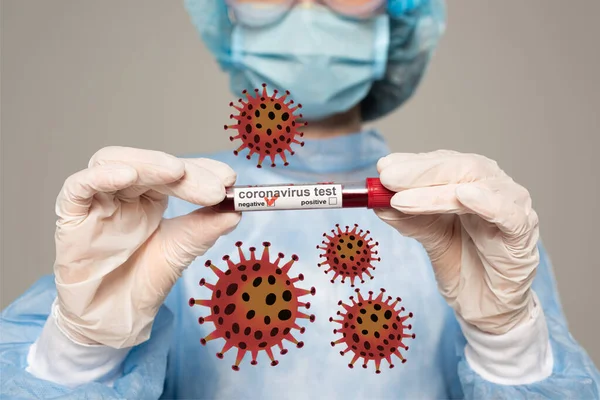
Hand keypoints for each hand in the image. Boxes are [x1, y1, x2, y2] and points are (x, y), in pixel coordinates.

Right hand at [53, 147, 240, 347]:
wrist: (111, 320)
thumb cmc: (141, 282)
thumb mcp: (180, 252)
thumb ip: (203, 230)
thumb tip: (236, 210)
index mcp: (150, 197)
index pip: (175, 170)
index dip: (202, 169)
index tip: (229, 179)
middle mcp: (124, 194)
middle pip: (150, 164)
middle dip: (184, 172)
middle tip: (214, 189)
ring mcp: (97, 202)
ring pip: (114, 162)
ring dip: (147, 164)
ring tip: (176, 172)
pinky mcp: (71, 218)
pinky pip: (77, 188)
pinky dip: (100, 177)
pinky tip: (127, 176)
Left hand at [374, 150, 539, 334]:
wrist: (486, 305)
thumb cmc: (463, 263)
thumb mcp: (428, 236)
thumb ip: (407, 218)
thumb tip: (375, 202)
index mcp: (471, 181)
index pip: (442, 162)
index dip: (412, 163)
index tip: (383, 167)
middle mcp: (493, 186)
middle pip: (459, 167)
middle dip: (419, 172)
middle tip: (387, 178)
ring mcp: (512, 206)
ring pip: (476, 186)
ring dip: (435, 191)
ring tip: (403, 199)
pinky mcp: (523, 233)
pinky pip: (507, 213)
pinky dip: (487, 202)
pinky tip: (464, 196)